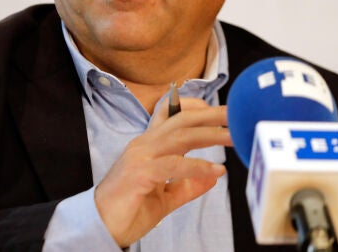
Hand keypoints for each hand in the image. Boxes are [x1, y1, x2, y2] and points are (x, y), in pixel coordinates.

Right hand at [93, 98, 230, 246]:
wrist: (100, 228)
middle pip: (182, 120)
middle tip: (237, 114)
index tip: (222, 112)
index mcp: (148, 146)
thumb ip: (188, 185)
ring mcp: (140, 157)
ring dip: (210, 134)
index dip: (197, 109)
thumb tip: (213, 176)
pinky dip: (197, 166)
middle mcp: (144, 145)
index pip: (172, 116)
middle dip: (212, 115)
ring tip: (234, 137)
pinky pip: (173, 165)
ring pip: (180, 136)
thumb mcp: (165, 197)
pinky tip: (215, 171)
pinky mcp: (139, 173)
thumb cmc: (128, 211)